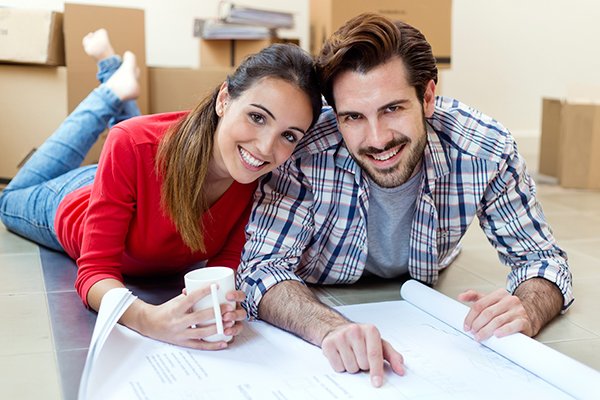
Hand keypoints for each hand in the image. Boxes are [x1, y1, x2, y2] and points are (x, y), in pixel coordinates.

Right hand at [132, 287, 246, 349]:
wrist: (149, 324)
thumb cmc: (165, 310)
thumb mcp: (175, 300)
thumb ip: (190, 295)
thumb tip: (206, 287)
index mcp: (176, 309)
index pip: (191, 298)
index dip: (204, 292)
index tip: (216, 286)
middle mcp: (178, 322)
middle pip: (199, 317)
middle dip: (216, 312)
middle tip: (229, 307)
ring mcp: (181, 334)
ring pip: (202, 332)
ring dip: (217, 328)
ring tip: (230, 323)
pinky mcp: (184, 343)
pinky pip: (200, 345)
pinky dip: (213, 345)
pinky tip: (224, 342)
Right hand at [321, 323, 404, 386]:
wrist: (338, 328)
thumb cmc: (361, 338)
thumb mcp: (379, 344)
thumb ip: (392, 356)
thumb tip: (400, 369)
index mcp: (370, 330)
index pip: (374, 355)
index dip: (376, 370)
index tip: (377, 382)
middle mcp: (355, 330)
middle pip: (363, 364)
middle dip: (363, 365)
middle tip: (360, 356)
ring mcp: (340, 336)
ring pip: (351, 367)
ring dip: (352, 366)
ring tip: (351, 355)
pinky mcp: (328, 344)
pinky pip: (338, 367)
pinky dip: (341, 366)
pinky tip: (342, 355)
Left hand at [458, 288, 532, 340]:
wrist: (532, 312)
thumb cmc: (508, 308)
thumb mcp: (491, 299)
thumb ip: (475, 297)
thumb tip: (460, 296)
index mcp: (499, 294)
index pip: (480, 305)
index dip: (470, 317)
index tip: (466, 326)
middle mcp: (509, 300)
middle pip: (487, 313)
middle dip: (477, 325)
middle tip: (472, 333)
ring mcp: (517, 311)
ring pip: (497, 321)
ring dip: (486, 331)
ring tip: (479, 337)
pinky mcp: (524, 321)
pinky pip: (512, 326)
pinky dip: (503, 331)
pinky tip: (496, 335)